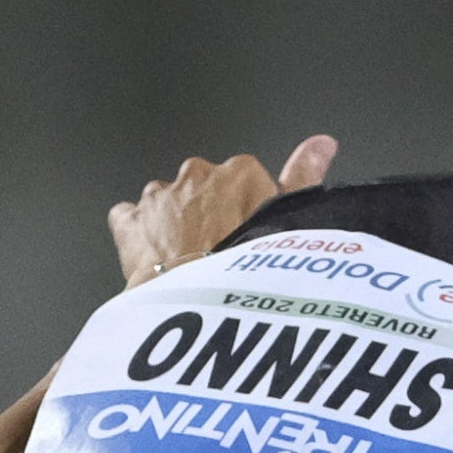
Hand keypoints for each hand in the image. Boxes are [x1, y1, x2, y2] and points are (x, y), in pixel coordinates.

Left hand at [109, 136, 339, 284]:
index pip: (248, 184)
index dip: (250, 214)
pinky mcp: (131, 220)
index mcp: (238, 172)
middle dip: (212, 217)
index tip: (250, 239)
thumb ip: (304, 177)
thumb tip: (322, 144)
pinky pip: (131, 218)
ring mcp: (160, 196)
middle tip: (221, 255)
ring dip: (177, 226)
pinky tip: (154, 257)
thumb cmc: (248, 272)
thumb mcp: (290, 222)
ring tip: (190, 262)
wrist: (201, 308)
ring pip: (171, 203)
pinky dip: (140, 233)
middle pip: (208, 191)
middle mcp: (196, 175)